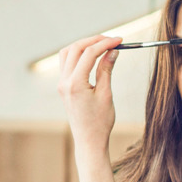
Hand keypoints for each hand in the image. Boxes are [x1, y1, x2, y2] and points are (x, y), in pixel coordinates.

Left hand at [57, 35, 121, 159]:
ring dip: (84, 45)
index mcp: (75, 84)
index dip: (105, 43)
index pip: (89, 53)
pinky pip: (67, 63)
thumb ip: (106, 70)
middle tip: (113, 40)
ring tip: (102, 45)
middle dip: (95, 41)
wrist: (89, 141)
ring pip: (68, 53)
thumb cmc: (99, 122)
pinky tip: (92, 56)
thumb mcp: (106, 94)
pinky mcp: (63, 86)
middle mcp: (64, 82)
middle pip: (76, 48)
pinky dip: (79, 55)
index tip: (120, 40)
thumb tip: (112, 51)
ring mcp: (61, 84)